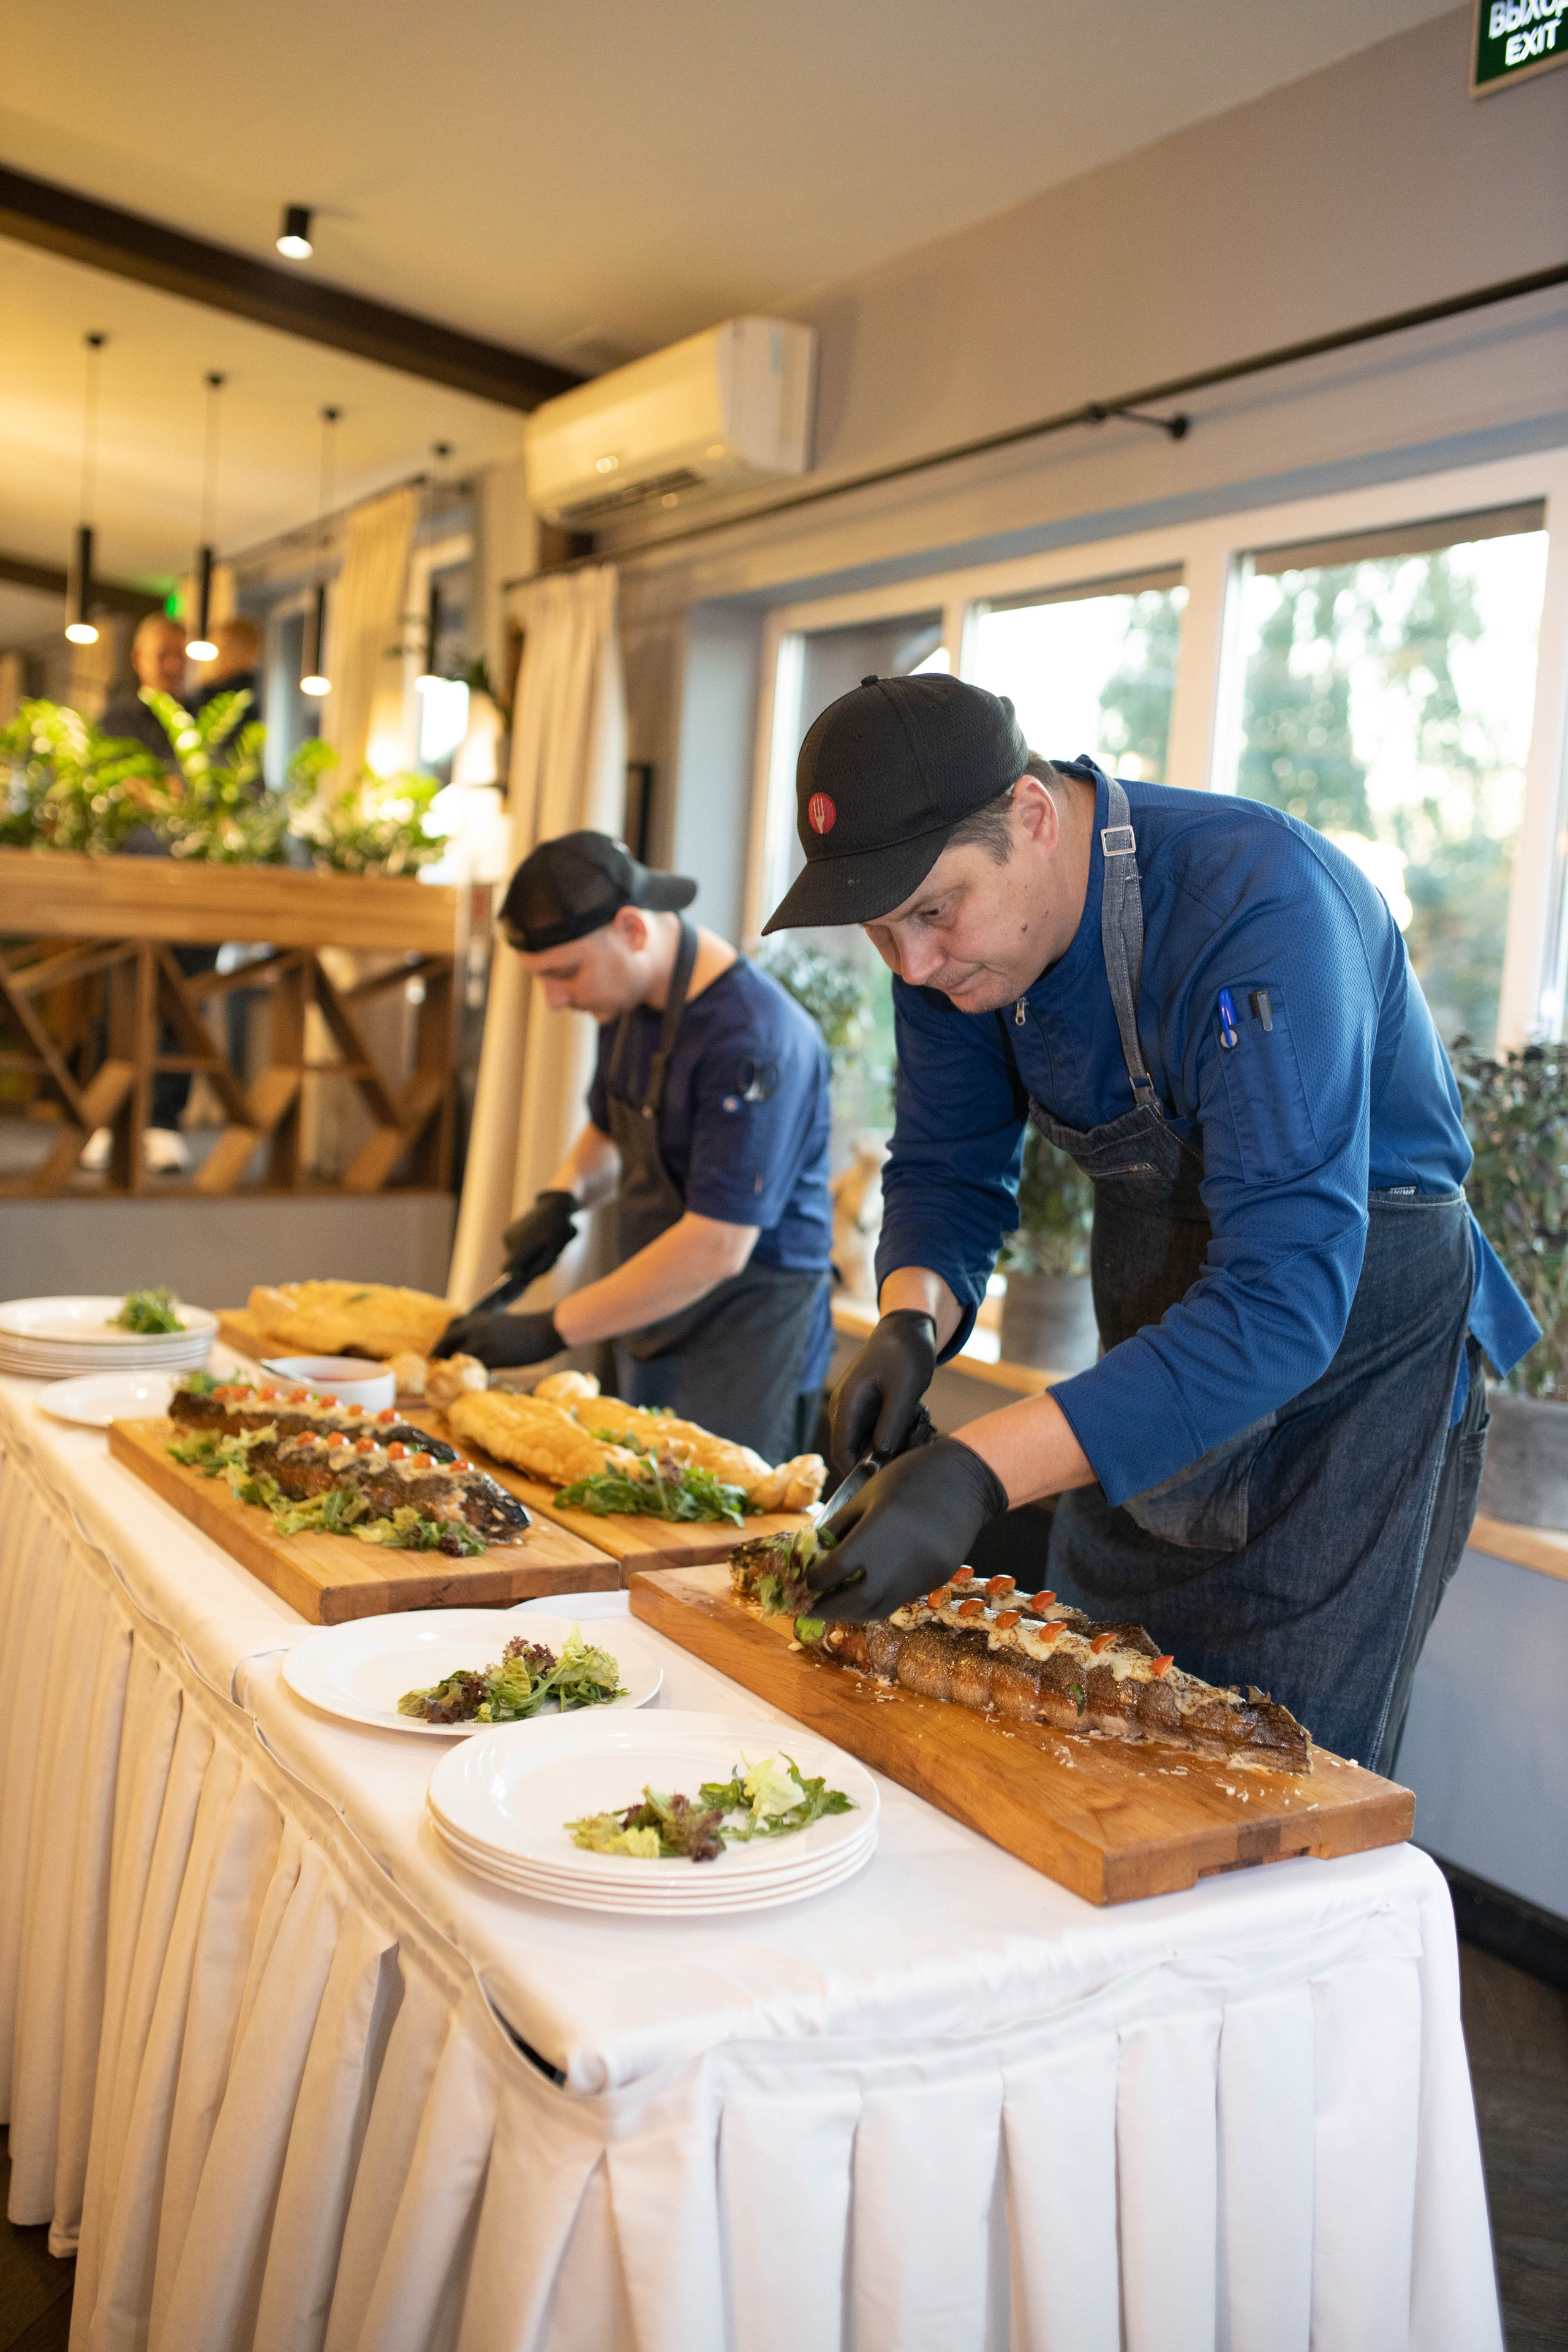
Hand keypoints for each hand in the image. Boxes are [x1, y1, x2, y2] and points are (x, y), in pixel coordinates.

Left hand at [430, 1309, 563, 1368]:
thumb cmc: (531, 1329)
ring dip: (451, 1369)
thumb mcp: (502, 1323)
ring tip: (450, 1380)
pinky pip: (471, 1370)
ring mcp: (481, 1340)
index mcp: (479, 1316)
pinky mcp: (490, 1355)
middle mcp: (475, 1326)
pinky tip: (471, 1385)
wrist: (547, 1329)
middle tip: (437, 1368)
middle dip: (439, 1354)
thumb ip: (486, 1331)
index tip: (442, 1352)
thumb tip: (478, 1346)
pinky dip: (469, 1378)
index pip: (452, 1326)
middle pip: (447, 1340)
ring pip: (455, 1356)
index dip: (445, 1340)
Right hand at [500, 1190, 578, 1286]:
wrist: (554, 1205)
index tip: (521, 1284)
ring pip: (515, 1255)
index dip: (514, 1278)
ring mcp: (508, 1234)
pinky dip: (525, 1248)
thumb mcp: (554, 1252)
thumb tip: (524, 1281)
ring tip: (545, 1247)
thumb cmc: (557, 1230)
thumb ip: (539, 1268)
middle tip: (549, 1259)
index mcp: (520, 1246)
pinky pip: (515, 1247)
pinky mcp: (509, 1230)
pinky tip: (538, 1240)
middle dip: (528, 1266)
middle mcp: (510, 1240)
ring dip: (528, 1257)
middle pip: (514, 1264)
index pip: (508, 1270)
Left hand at [805, 1438, 1006, 1620]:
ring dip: (853, 1612)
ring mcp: (920, 1577)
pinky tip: (869, 1592)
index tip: (803, 1581)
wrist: (965, 1479)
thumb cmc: (910, 1477)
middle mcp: (897, 1563)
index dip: (813, 1580)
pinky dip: (879, 1600)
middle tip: (809, 1609)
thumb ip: (839, 1526)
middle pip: (854, 1602)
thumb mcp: (866, 1493)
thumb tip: (816, 1552)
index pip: (833, 1572)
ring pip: (880, 1609)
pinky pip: (901, 1599)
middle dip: (827, 1609)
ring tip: (837, 1607)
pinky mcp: (936, 1581)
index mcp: (874, 1535)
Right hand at [828, 1308, 936, 1474]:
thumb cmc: (905, 1354)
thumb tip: (878, 1459)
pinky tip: (914, 1420)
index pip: (842, 1453)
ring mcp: (854, 1411)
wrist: (906, 1330)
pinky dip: (894, 1435)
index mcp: (846, 1404)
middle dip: (882, 1460)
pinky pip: (876, 1435)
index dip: (860, 1473)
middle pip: (855, 1454)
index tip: (889, 1480)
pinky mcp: (867, 1411)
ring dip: (892, 1446)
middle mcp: (844, 1411)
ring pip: (868, 1446)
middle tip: (912, 1448)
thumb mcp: (904, 1390)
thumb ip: (890, 1425)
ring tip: (917, 1427)